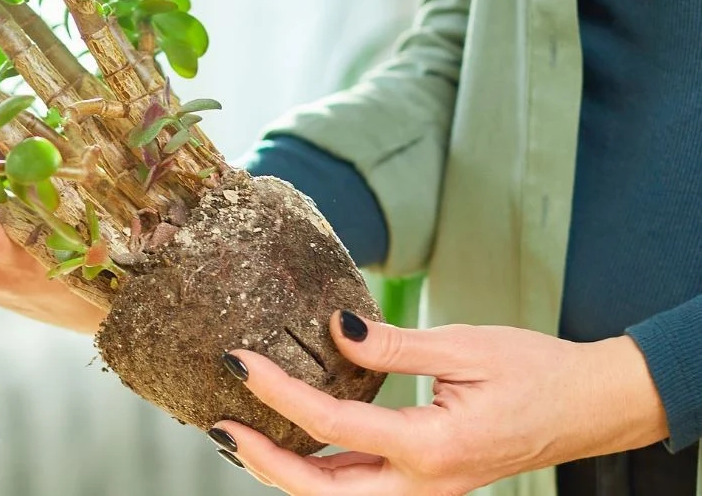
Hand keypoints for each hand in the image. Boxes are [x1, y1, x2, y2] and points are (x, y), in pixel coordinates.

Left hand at [210, 311, 668, 494]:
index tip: (237, 363)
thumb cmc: (536, 370)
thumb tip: (331, 330)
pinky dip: (320, 470)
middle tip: (219, 425)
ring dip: (287, 472)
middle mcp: (426, 484)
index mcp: (433, 447)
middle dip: (263, 462)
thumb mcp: (462, 344)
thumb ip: (390, 344)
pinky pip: (361, 488)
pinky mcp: (428, 485)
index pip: (330, 425)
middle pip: (322, 491)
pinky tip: (294, 442)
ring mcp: (428, 493)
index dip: (276, 391)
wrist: (591, 407)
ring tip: (242, 434)